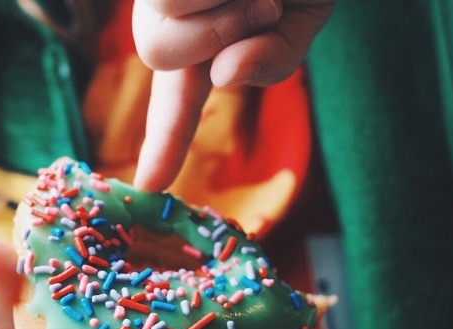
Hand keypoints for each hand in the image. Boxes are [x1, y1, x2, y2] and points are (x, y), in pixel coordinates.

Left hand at [132, 0, 335, 190]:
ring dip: (226, 4)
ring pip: (164, 18)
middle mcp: (173, 17)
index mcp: (208, 44)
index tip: (149, 185)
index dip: (165, 144)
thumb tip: (224, 76)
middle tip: (262, 1)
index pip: (178, 103)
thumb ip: (275, 58)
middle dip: (215, 32)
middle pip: (158, 55)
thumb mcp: (303, 18)